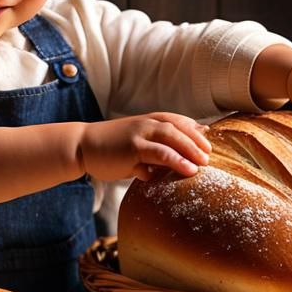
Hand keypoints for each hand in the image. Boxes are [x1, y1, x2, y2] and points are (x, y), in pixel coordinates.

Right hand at [77, 113, 210, 181]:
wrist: (83, 146)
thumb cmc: (112, 147)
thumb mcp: (136, 141)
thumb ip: (156, 144)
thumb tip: (180, 154)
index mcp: (149, 120)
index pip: (178, 121)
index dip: (195, 132)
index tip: (208, 145)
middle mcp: (146, 124)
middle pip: (178, 129)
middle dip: (196, 142)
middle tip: (209, 156)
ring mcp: (139, 135)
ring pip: (170, 139)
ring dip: (188, 151)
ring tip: (202, 165)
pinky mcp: (131, 149)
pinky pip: (157, 154)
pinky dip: (173, 161)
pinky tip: (184, 171)